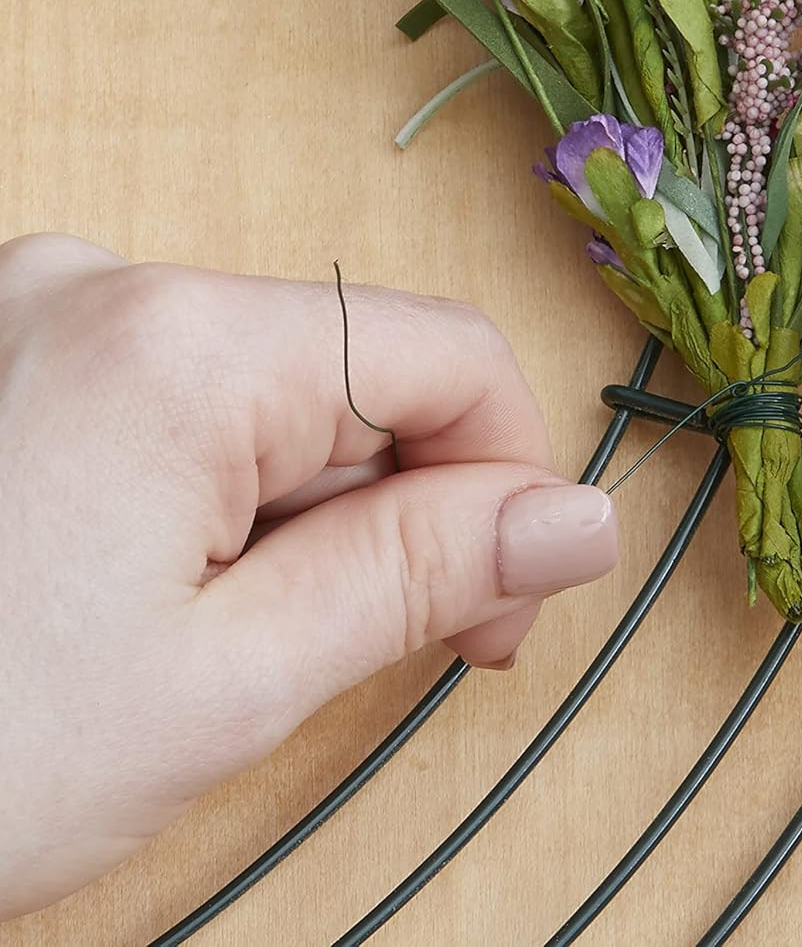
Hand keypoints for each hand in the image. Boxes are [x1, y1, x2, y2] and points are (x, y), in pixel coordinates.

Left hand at [0, 242, 617, 918]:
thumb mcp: (225, 686)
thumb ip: (422, 576)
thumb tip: (578, 521)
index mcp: (181, 342)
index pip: (450, 356)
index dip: (511, 479)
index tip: (500, 607)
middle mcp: (106, 281)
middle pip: (354, 369)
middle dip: (396, 506)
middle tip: (368, 651)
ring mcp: (38, 306)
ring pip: (268, 390)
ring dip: (301, 508)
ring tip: (226, 640)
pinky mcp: (2, 348)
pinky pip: (175, 395)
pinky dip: (211, 488)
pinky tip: (152, 589)